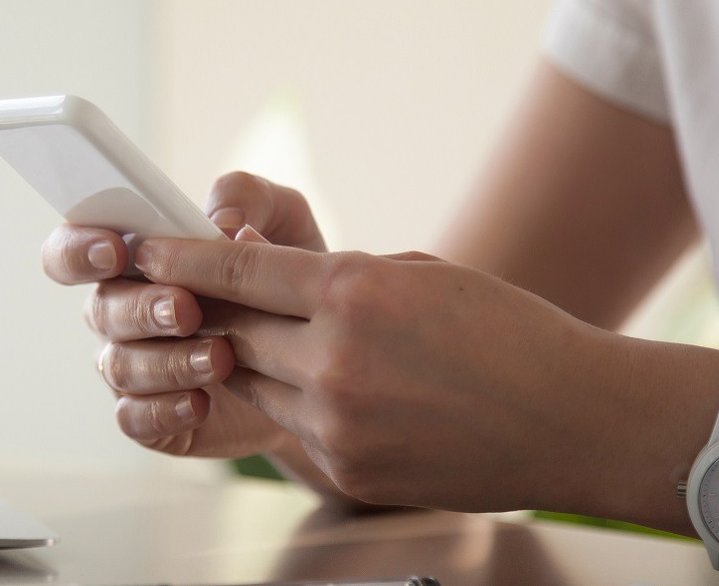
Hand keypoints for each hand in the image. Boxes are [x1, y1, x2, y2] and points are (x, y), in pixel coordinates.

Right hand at [41, 172, 326, 458]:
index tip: (115, 251)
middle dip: (142, 308)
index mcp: (134, 260)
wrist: (322, 360)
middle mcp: (122, 312)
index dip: (79, 249)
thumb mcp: (284, 222)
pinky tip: (202, 402)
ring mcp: (133, 367)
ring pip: (120, 365)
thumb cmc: (288, 279)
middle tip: (188, 309)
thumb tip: (220, 221)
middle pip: (101, 309)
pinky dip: (165, 410)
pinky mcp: (152, 417)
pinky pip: (134, 418)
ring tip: (219, 358)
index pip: (73, 249)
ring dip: (166, 361)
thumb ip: (249, 198)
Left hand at [131, 237, 614, 510]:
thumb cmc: (510, 334)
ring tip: (287, 345)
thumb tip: (280, 278)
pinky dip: (298, 404)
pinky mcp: (345, 468)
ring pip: (254, 383)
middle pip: (231, 331)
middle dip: (209, 313)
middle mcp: (334, 359)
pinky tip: (340, 391)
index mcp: (353, 293)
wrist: (573, 420)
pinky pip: (292, 427)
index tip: (145, 249)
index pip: (237, 271)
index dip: (180, 258)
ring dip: (255, 361)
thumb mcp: (421, 274)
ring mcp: (337, 422)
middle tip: (196, 298)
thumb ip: (341, 277)